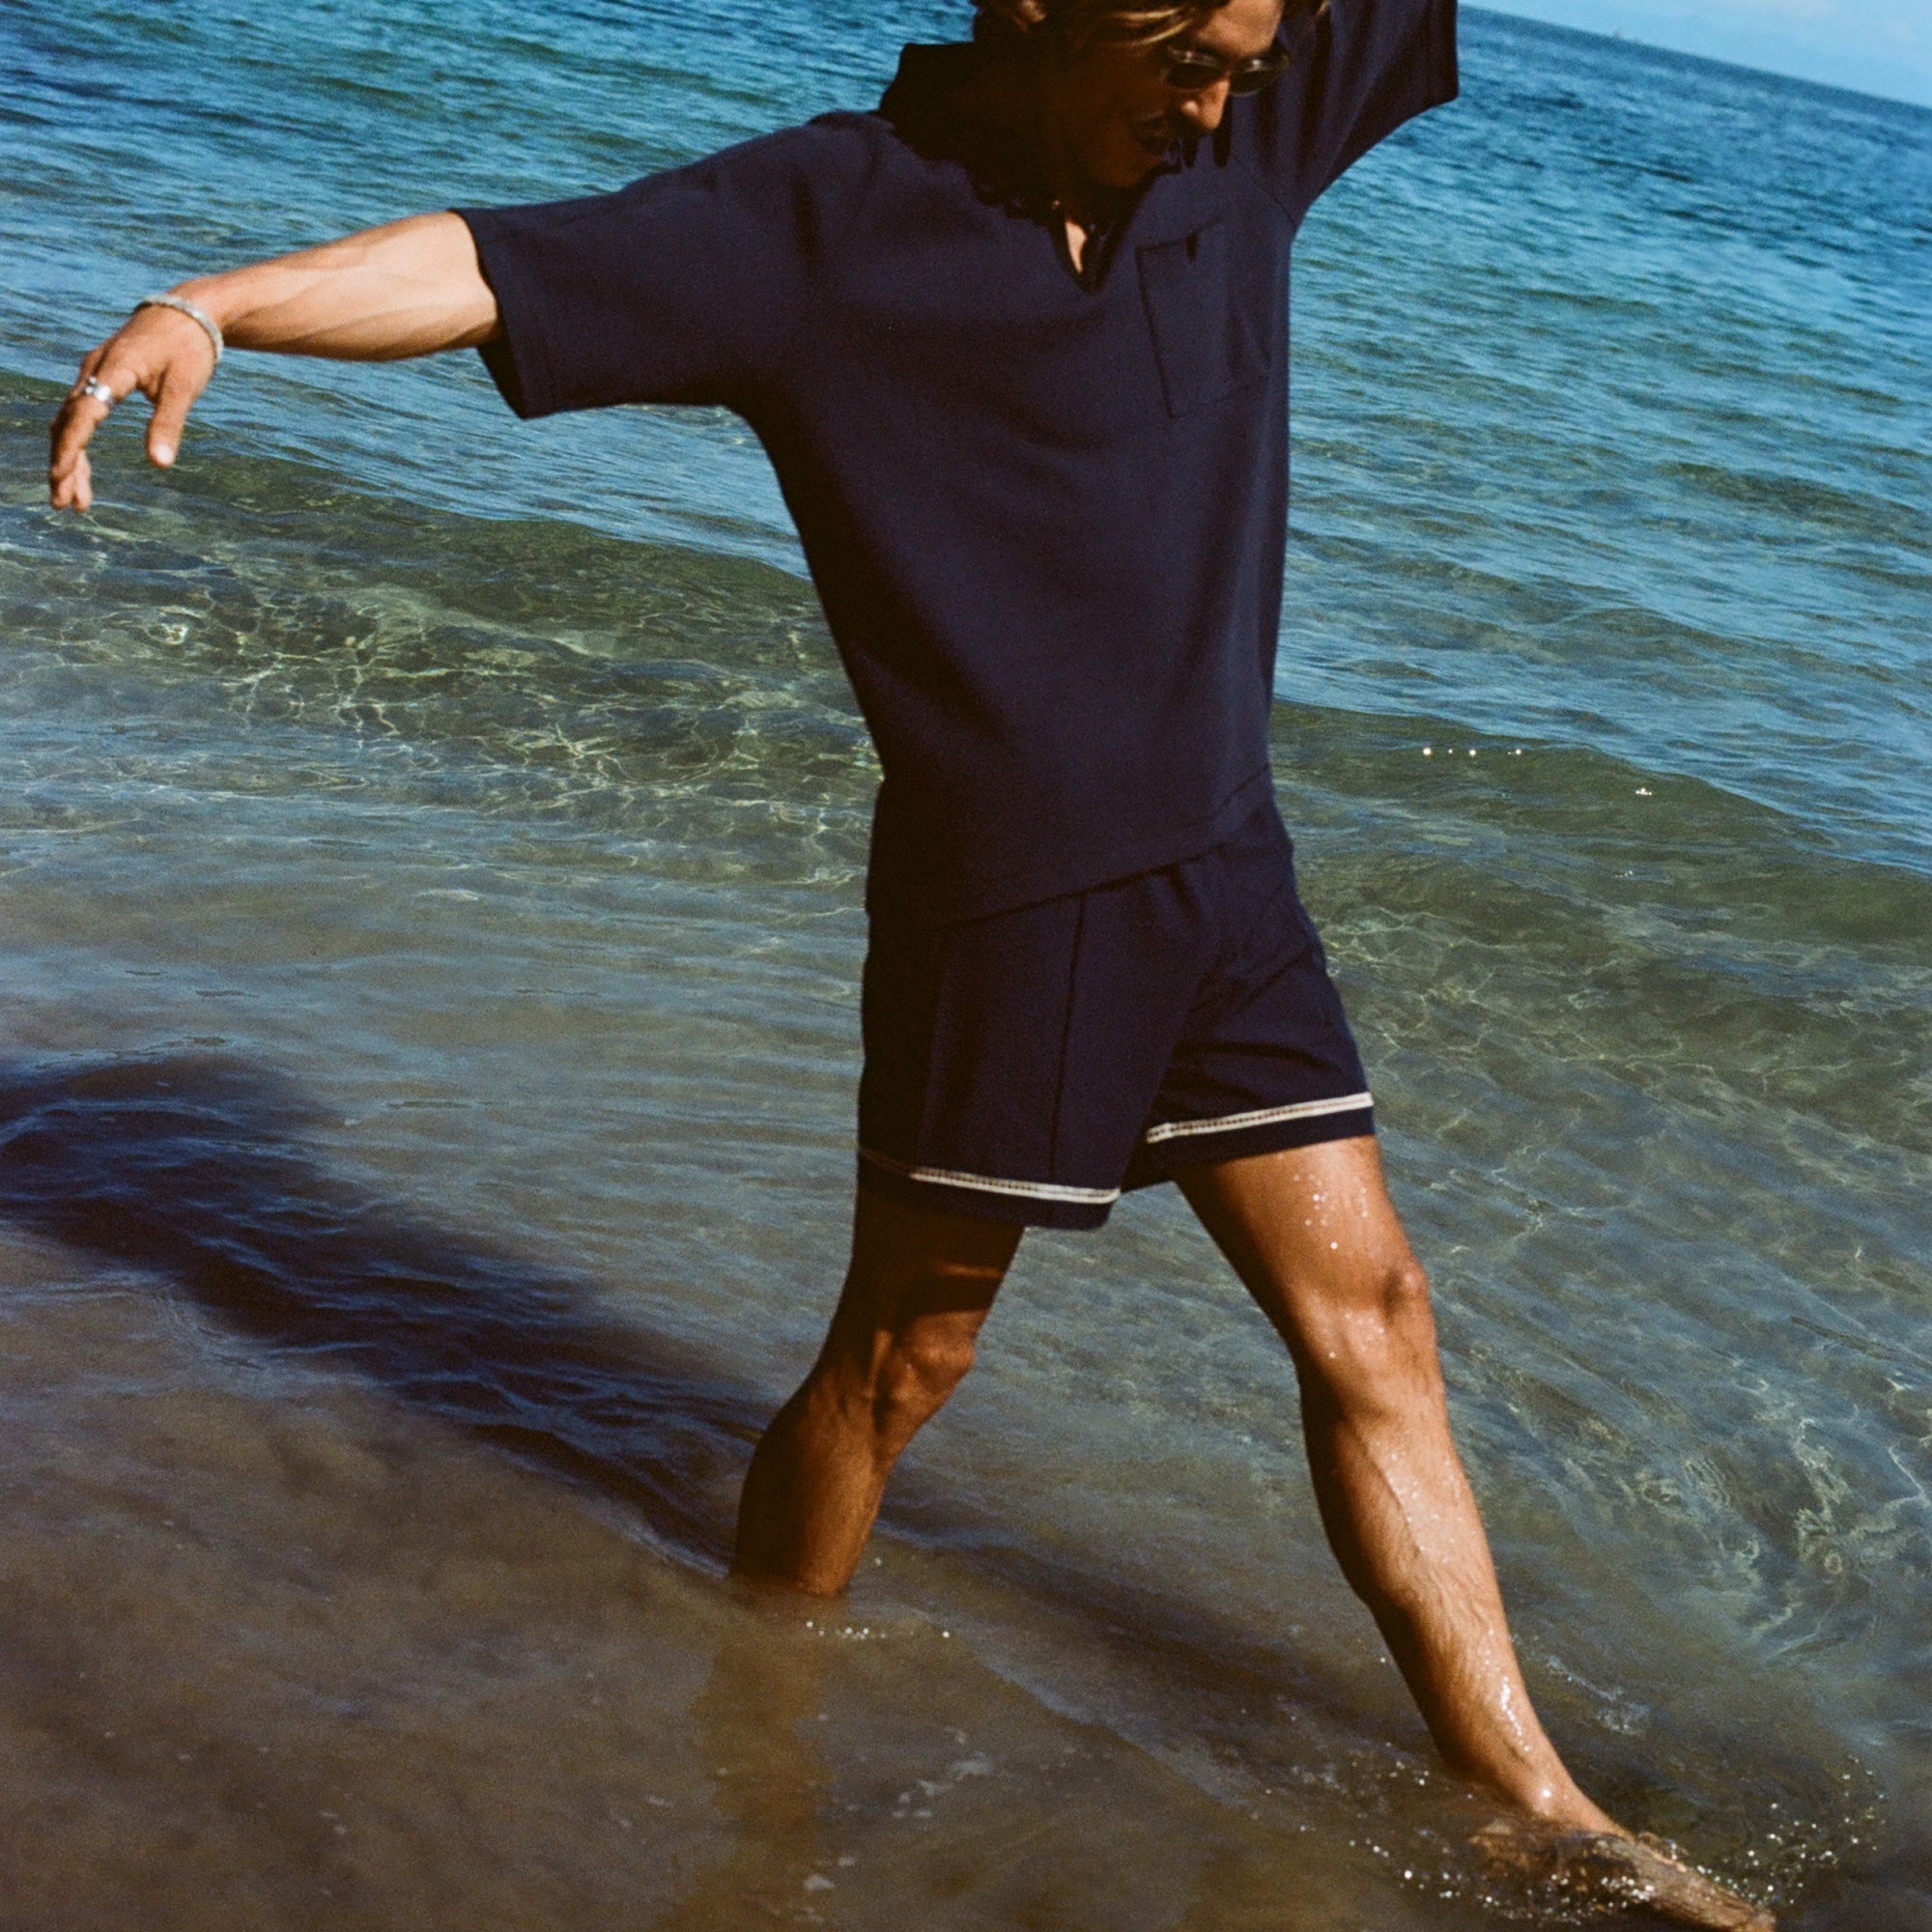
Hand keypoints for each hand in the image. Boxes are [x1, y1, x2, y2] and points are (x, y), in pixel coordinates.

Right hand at [48, 302, 220, 511]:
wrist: (189, 313)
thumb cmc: (189, 348)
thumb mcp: (184, 387)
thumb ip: (169, 423)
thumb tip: (160, 464)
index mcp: (113, 368)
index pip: (83, 413)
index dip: (71, 446)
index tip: (61, 475)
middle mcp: (94, 369)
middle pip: (68, 422)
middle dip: (64, 465)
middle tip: (63, 505)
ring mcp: (94, 373)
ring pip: (70, 422)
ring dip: (70, 461)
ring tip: (74, 502)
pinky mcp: (101, 379)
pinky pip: (81, 415)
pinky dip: (79, 445)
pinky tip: (83, 473)